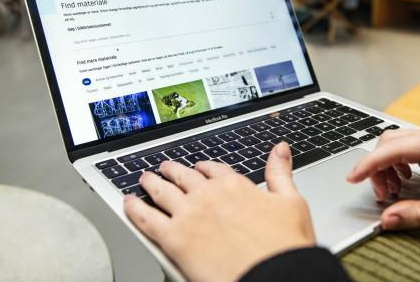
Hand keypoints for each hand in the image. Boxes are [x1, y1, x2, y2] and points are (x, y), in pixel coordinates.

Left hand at [124, 142, 314, 281]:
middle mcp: (208, 195)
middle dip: (173, 171)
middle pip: (184, 177)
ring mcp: (189, 215)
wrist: (275, 276)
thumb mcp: (290, 202)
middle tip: (165, 168)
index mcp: (235, 185)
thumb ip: (280, 173)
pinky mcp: (174, 238)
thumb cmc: (285, 246)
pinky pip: (147, 219)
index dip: (203, 168)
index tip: (199, 168)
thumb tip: (280, 150)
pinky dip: (135, 209)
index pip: (213, 170)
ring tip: (145, 179)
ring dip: (152, 183)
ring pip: (162, 192)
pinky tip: (129, 204)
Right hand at [347, 128, 419, 238]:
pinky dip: (393, 167)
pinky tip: (401, 183)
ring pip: (394, 145)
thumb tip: (387, 218)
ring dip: (384, 167)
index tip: (353, 178)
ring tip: (391, 193)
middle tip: (383, 196)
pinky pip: (403, 151)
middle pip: (391, 141)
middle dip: (377, 168)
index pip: (397, 148)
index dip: (371, 163)